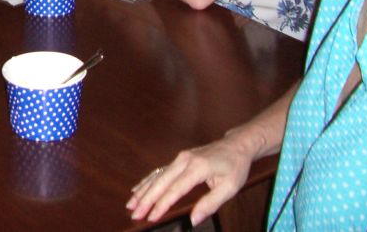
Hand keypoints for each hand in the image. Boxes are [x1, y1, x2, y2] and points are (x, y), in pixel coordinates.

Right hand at [126, 137, 251, 225]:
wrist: (236, 145)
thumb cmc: (234, 167)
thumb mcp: (229, 188)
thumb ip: (210, 204)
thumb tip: (193, 220)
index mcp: (197, 168)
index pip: (174, 189)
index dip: (161, 205)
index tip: (151, 217)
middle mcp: (184, 161)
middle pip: (160, 182)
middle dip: (145, 199)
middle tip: (134, 214)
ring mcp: (179, 158)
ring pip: (156, 176)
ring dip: (143, 191)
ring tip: (130, 204)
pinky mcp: (178, 159)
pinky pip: (159, 171)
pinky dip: (147, 181)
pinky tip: (138, 189)